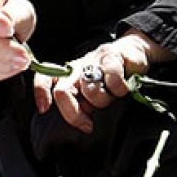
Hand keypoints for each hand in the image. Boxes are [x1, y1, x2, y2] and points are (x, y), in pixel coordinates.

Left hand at [31, 32, 166, 132]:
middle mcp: (78, 67)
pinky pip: (113, 80)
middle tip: (88, 124)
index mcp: (69, 75)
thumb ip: (81, 104)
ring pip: (90, 90)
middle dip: (74, 114)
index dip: (41, 93)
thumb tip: (81, 123)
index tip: (43, 109)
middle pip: (62, 92)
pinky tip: (124, 87)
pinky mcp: (113, 56)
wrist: (135, 52)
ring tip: (112, 96)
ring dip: (104, 100)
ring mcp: (94, 60)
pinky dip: (120, 89)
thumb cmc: (111, 77)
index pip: (45, 78)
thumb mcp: (92, 93)